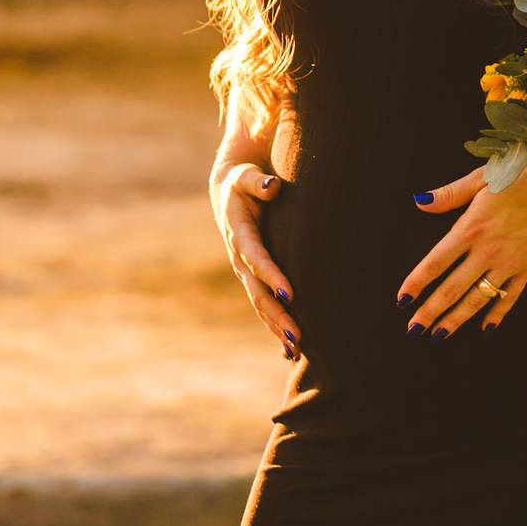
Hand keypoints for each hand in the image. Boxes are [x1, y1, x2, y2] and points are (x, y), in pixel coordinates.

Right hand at [210, 161, 301, 359]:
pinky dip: (274, 325)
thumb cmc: (242, 181)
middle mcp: (239, 258)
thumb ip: (258, 181)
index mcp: (239, 233)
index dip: (271, 275)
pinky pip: (262, 304)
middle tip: (298, 335)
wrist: (228, 192)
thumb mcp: (246, 177)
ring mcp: (244, 271)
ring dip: (277, 326)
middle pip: (259, 291)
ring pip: (260, 304)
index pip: (256, 258)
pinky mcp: (252, 277)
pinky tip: (289, 347)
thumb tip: (272, 185)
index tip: (289, 293)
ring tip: (296, 348)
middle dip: (278, 314)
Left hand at [398, 167, 526, 338]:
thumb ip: (449, 194)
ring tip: (438, 336)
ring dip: (456, 320)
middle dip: (430, 311)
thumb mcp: (480, 179)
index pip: (435, 262)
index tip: (401, 299)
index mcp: (470, 227)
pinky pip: (509, 298)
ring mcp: (508, 264)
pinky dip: (497, 314)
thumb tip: (420, 202)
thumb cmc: (519, 176)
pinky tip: (485, 329)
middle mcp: (486, 251)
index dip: (416, 283)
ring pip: (477, 299)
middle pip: (452, 288)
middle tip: (413, 329)